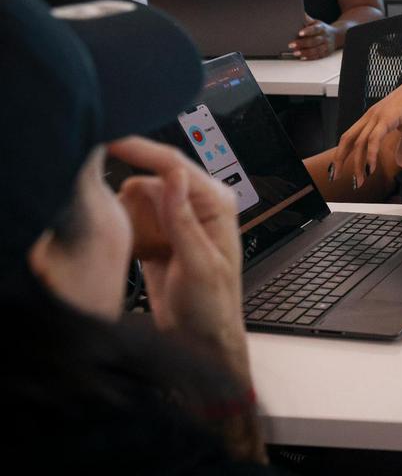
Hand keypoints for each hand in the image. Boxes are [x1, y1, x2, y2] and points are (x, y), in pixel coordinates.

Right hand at [109, 137, 249, 385]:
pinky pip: (131, 217)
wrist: (203, 338)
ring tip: (147, 252)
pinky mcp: (159, 231)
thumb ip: (183, 220)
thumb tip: (173, 176)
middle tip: (127, 224)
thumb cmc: (212, 306)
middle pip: (151, 175)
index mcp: (216, 203)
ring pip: (136, 197)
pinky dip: (126, 230)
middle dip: (130, 193)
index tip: (107, 140)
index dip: (139, 149)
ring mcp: (176, 216)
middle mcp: (198, 203)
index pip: (173, 163)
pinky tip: (139, 256)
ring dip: (128, 217)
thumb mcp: (198, 265)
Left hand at [291, 15, 335, 58]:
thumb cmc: (321, 29)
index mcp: (321, 28)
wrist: (336, 36)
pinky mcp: (326, 53)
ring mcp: (326, 46)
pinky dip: (310, 57)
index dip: (308, 31)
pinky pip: (317, 56)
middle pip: (314, 41)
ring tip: (295, 53)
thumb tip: (296, 13)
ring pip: (316, 50)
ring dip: (305, 52)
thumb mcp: (316, 22)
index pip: (315, 29)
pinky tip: (302, 57)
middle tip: (291, 45)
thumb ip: (306, 19)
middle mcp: (325, 37)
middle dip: (302, 43)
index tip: (300, 33)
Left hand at [331, 68, 401, 186]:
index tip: (339, 168)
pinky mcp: (387, 117)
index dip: (343, 152)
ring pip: (359, 142)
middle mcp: (371, 116)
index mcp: (374, 117)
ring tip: (359, 181)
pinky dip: (370, 155)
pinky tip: (371, 168)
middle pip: (348, 139)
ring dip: (357, 164)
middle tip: (336, 177)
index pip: (351, 136)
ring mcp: (377, 116)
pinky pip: (373, 139)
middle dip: (340, 159)